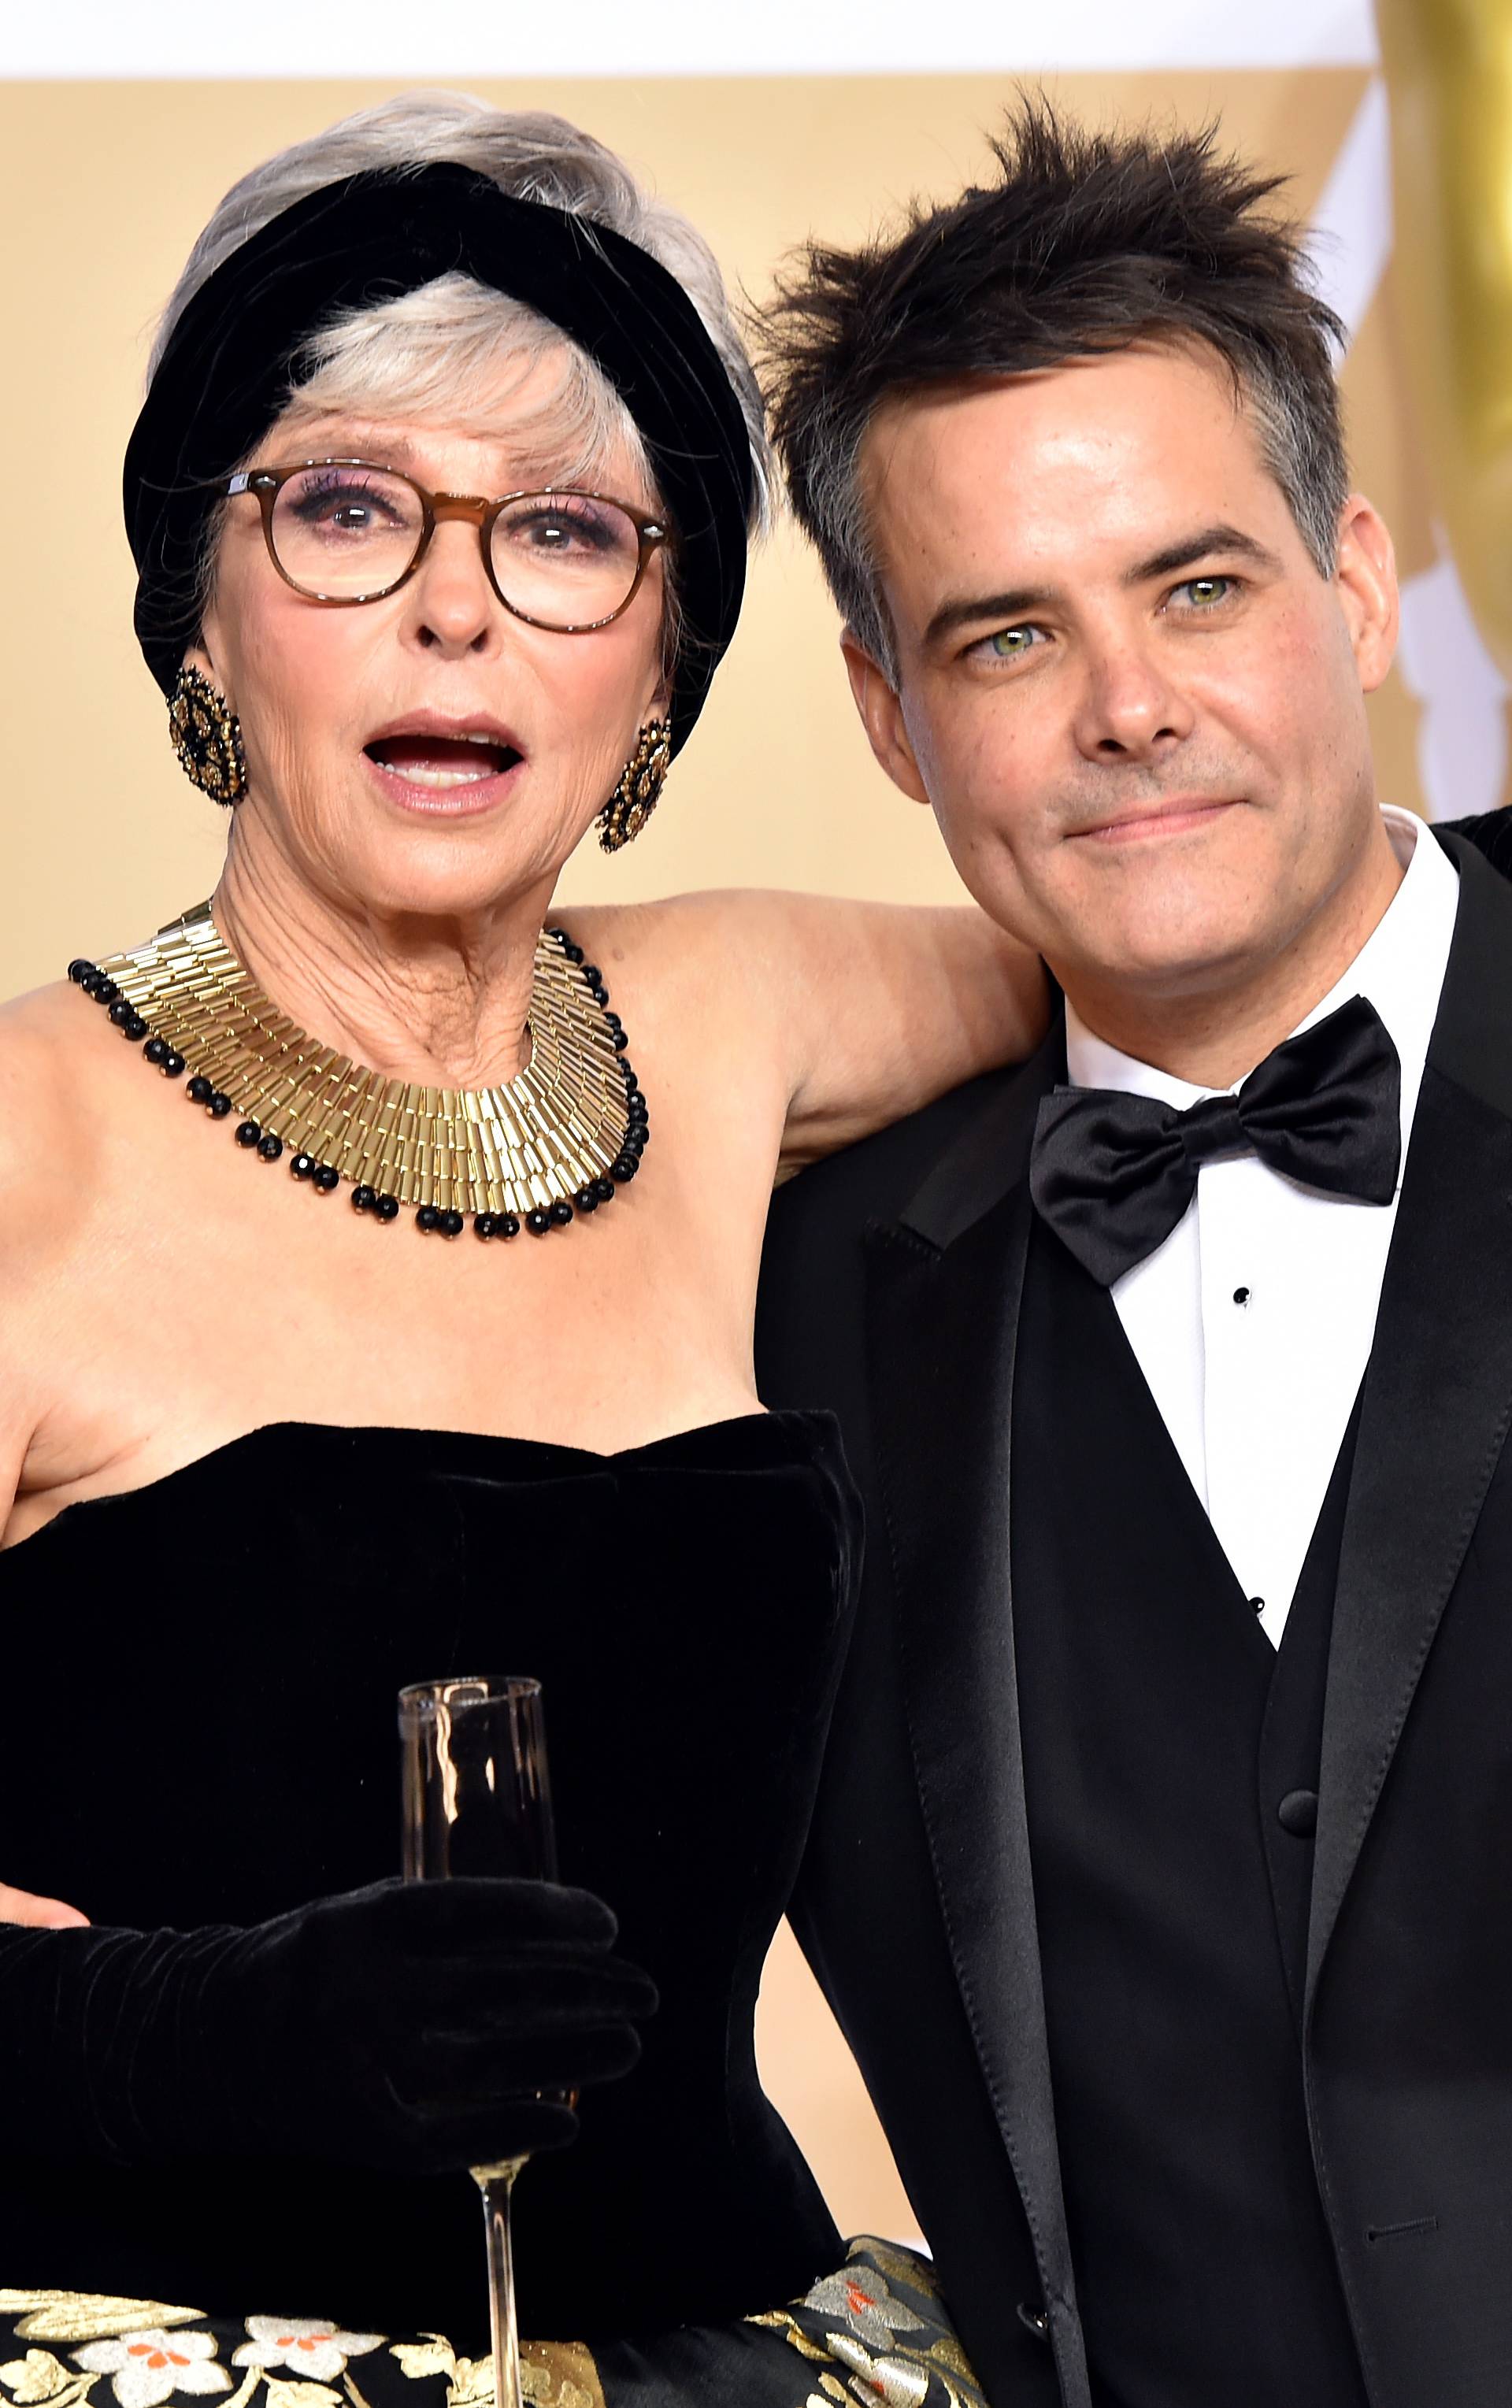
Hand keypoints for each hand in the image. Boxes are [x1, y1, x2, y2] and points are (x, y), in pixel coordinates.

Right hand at [3, 1876, 656, 2174]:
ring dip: (570, 2055)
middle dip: (583, 1989)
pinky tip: (567, 2123)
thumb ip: (441, 1923)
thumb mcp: (361, 1916)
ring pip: (489, 2059)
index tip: (608, 1925)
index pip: (482, 1910)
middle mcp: (367, 1990)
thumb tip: (552, 1933)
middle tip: (643, 1991)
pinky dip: (515, 2129)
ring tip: (627, 2047)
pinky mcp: (361, 2131)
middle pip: (500, 1986)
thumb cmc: (309, 1969)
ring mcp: (364, 2065)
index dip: (554, 1915)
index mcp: (368, 1923)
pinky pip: (454, 2136)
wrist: (204, 2043)